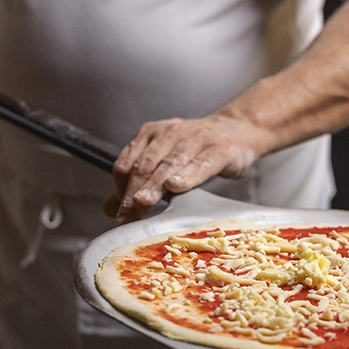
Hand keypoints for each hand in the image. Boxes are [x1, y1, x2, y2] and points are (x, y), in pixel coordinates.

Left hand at [105, 113, 265, 223]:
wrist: (237, 132)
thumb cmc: (199, 151)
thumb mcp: (166, 161)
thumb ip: (139, 183)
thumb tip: (110, 209)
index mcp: (151, 134)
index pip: (127, 163)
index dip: (120, 190)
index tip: (121, 213)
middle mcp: (170, 133)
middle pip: (145, 165)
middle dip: (134, 193)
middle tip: (128, 216)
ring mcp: (196, 138)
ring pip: (169, 164)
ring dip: (154, 186)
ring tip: (143, 204)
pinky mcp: (220, 149)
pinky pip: (201, 163)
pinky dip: (187, 175)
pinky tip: (176, 186)